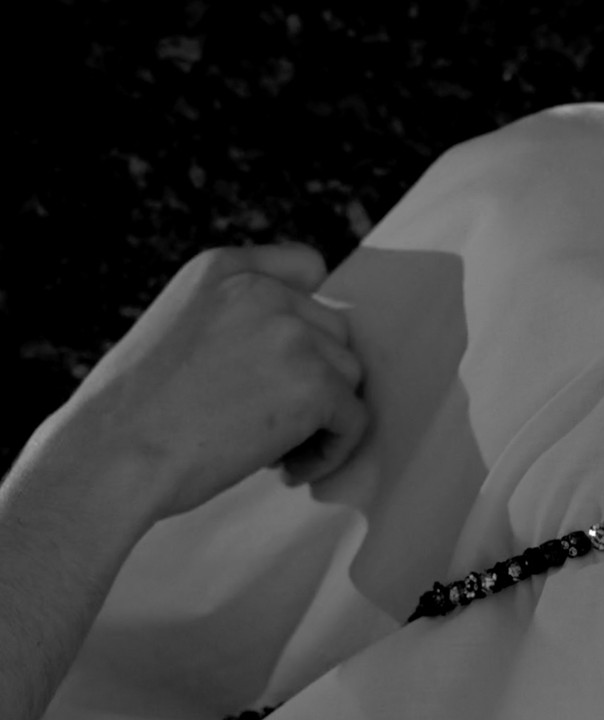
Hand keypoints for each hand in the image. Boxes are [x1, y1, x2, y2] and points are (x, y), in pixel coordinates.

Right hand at [43, 242, 367, 522]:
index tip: (290, 363)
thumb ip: (237, 318)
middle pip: (333, 334)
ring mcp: (292, 334)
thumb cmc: (133, 414)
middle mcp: (263, 290)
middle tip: (268, 427)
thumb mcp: (177, 327)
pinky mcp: (315, 384)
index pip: (306, 266)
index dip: (310, 318)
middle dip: (312, 380)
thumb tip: (306, 349)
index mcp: (221, 268)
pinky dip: (334, 451)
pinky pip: (354, 420)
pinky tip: (291, 472)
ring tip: (276, 455)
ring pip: (348, 377)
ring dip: (324, 419)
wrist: (108, 457)